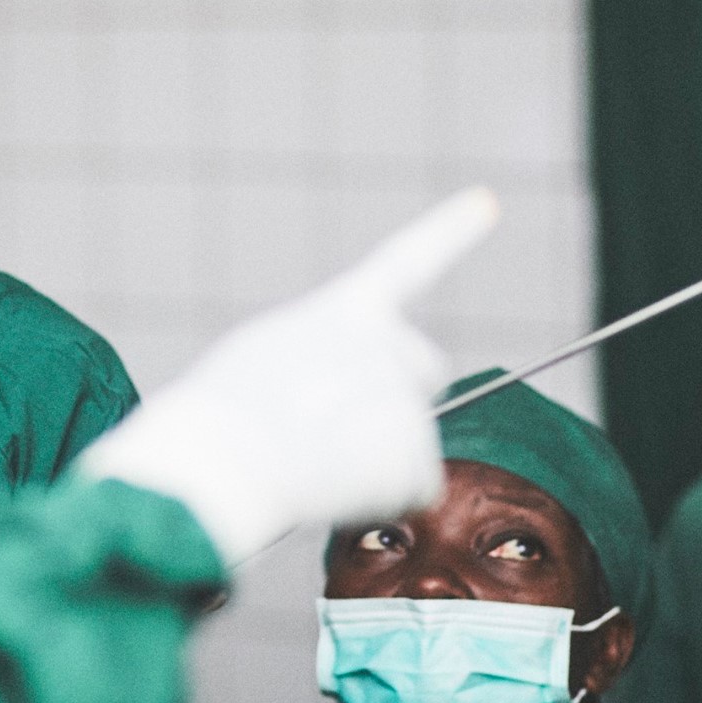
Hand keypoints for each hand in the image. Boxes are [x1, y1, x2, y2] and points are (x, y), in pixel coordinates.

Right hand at [77, 187, 499, 566]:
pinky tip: (331, 493)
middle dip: (403, 395)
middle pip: (424, 367)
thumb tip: (338, 408)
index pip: (408, 261)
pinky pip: (412, 490)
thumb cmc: (215, 418)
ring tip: (311, 465)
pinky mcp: (416, 458)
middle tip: (344, 428)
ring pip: (408, 438)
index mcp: (340, 313)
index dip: (450, 231)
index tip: (486, 203)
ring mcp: (406, 401)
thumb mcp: (262, 359)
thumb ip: (318, 360)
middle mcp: (386, 345)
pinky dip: (379, 499)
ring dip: (372, 455)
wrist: (221, 462)